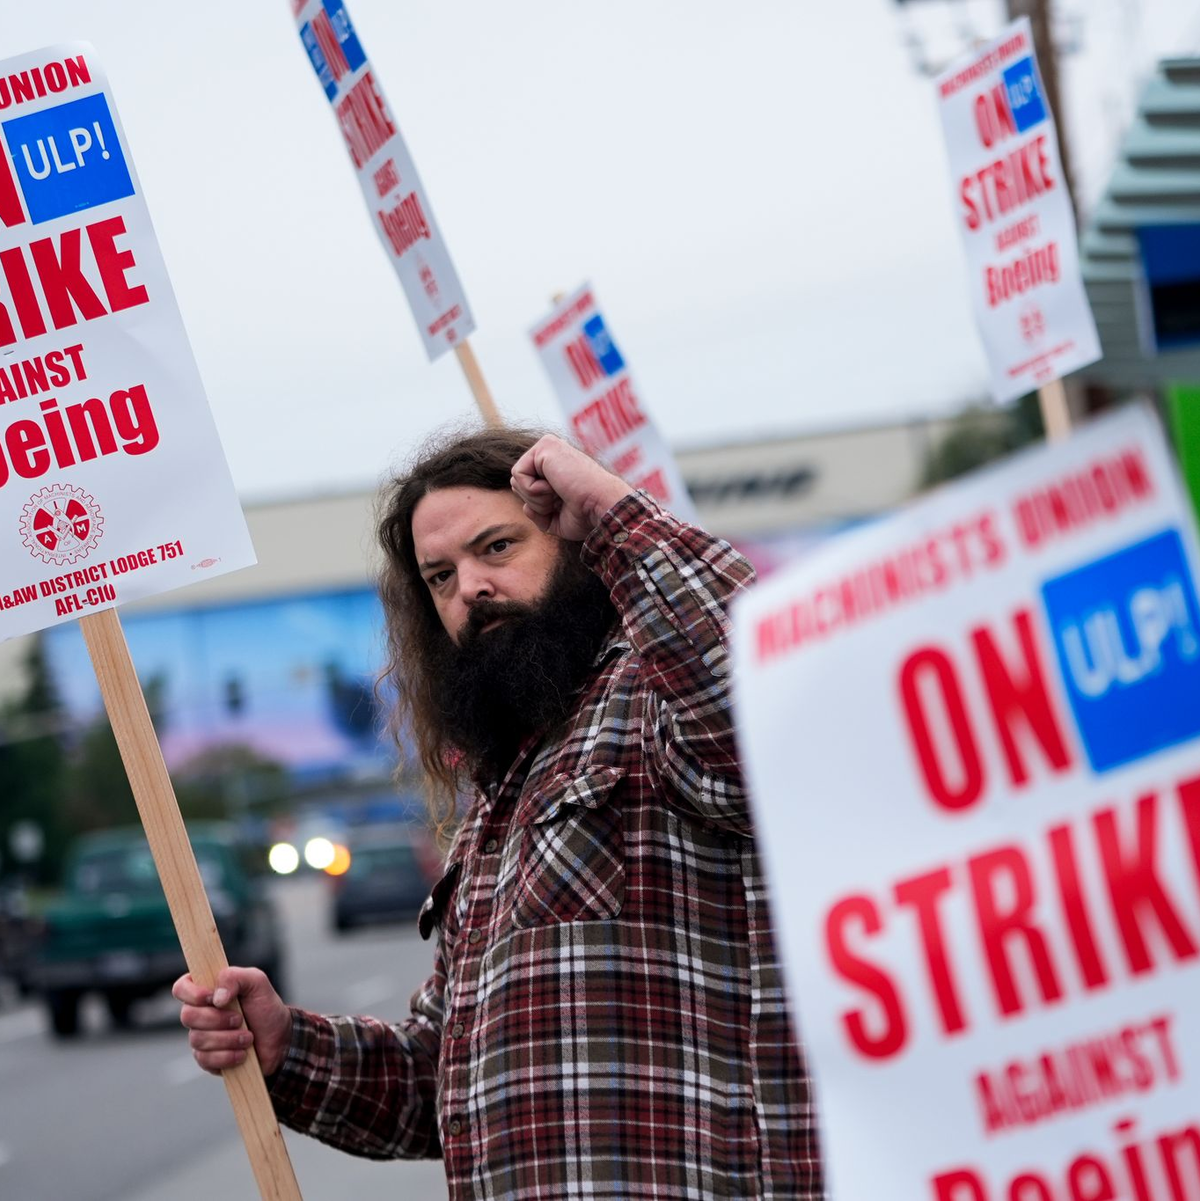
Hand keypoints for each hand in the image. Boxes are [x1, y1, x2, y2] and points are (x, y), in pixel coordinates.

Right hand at [172, 966, 292, 1077]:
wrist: (278, 1039)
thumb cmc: (266, 1007)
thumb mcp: (257, 982)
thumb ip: (236, 977)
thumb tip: (217, 997)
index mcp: (208, 990)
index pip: (181, 988)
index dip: (192, 994)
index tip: (213, 998)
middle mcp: (200, 1013)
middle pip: (187, 1016)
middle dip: (217, 1019)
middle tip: (240, 1019)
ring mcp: (201, 1037)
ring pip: (197, 1039)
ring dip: (228, 1039)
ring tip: (248, 1037)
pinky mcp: (206, 1059)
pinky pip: (205, 1059)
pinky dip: (228, 1056)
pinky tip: (242, 1053)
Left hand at [510, 435, 630, 540]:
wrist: (602, 507)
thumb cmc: (586, 515)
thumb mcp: (556, 519)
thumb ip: (538, 513)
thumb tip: (525, 507)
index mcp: (555, 467)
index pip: (526, 489)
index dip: (539, 506)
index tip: (564, 505)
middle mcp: (551, 452)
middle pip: (517, 484)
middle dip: (535, 502)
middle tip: (560, 500)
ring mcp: (548, 446)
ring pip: (516, 480)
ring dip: (536, 498)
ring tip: (559, 493)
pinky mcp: (545, 445)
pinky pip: (518, 474)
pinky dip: (534, 490)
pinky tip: (555, 487)